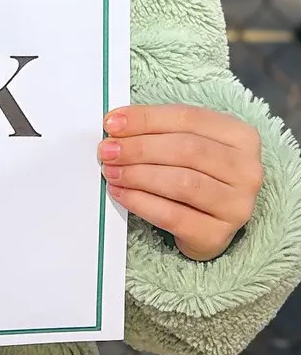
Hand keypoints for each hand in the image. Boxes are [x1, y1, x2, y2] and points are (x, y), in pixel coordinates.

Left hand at [98, 104, 263, 260]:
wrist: (208, 221)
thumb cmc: (194, 171)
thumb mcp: (184, 142)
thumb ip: (157, 129)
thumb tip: (114, 125)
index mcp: (240, 136)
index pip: (187, 118)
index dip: (145, 118)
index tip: (111, 123)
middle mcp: (246, 170)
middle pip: (186, 150)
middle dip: (138, 148)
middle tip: (107, 150)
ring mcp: (237, 205)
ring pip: (182, 182)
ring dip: (138, 175)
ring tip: (111, 171)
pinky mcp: (219, 235)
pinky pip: (173, 216)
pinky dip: (141, 202)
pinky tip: (121, 193)